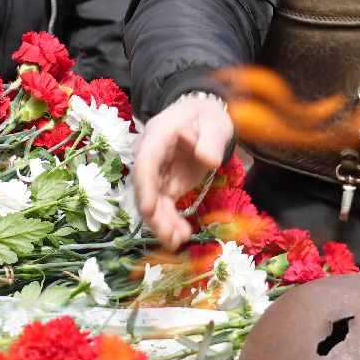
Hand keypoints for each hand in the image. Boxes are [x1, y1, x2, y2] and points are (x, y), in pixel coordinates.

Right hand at [132, 93, 234, 249]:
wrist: (204, 120)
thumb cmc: (207, 118)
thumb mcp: (215, 123)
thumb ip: (212, 140)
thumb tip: (208, 160)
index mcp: (158, 135)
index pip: (146, 161)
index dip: (145, 186)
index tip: (149, 209)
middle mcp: (149, 155)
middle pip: (144, 188)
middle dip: (154, 215)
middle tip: (170, 236)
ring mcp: (155, 173)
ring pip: (151, 202)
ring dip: (162, 224)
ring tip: (178, 241)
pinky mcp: (165, 186)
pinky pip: (162, 207)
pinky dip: (169, 223)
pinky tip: (180, 236)